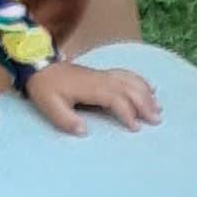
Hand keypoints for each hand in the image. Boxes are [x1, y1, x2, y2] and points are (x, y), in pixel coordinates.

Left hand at [23, 60, 161, 135]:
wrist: (39, 65)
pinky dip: (141, 82)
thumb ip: (66, 120)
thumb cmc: (45, 88)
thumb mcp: (49, 106)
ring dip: (146, 94)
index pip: (115, 98)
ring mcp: (103, 75)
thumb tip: (84, 131)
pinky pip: (127, 75)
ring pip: (131, 81)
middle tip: (156, 121)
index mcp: (90, 88)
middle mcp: (100, 79)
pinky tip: (151, 89)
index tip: (135, 128)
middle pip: (129, 89)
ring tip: (158, 109)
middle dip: (144, 104)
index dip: (127, 113)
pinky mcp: (103, 74)